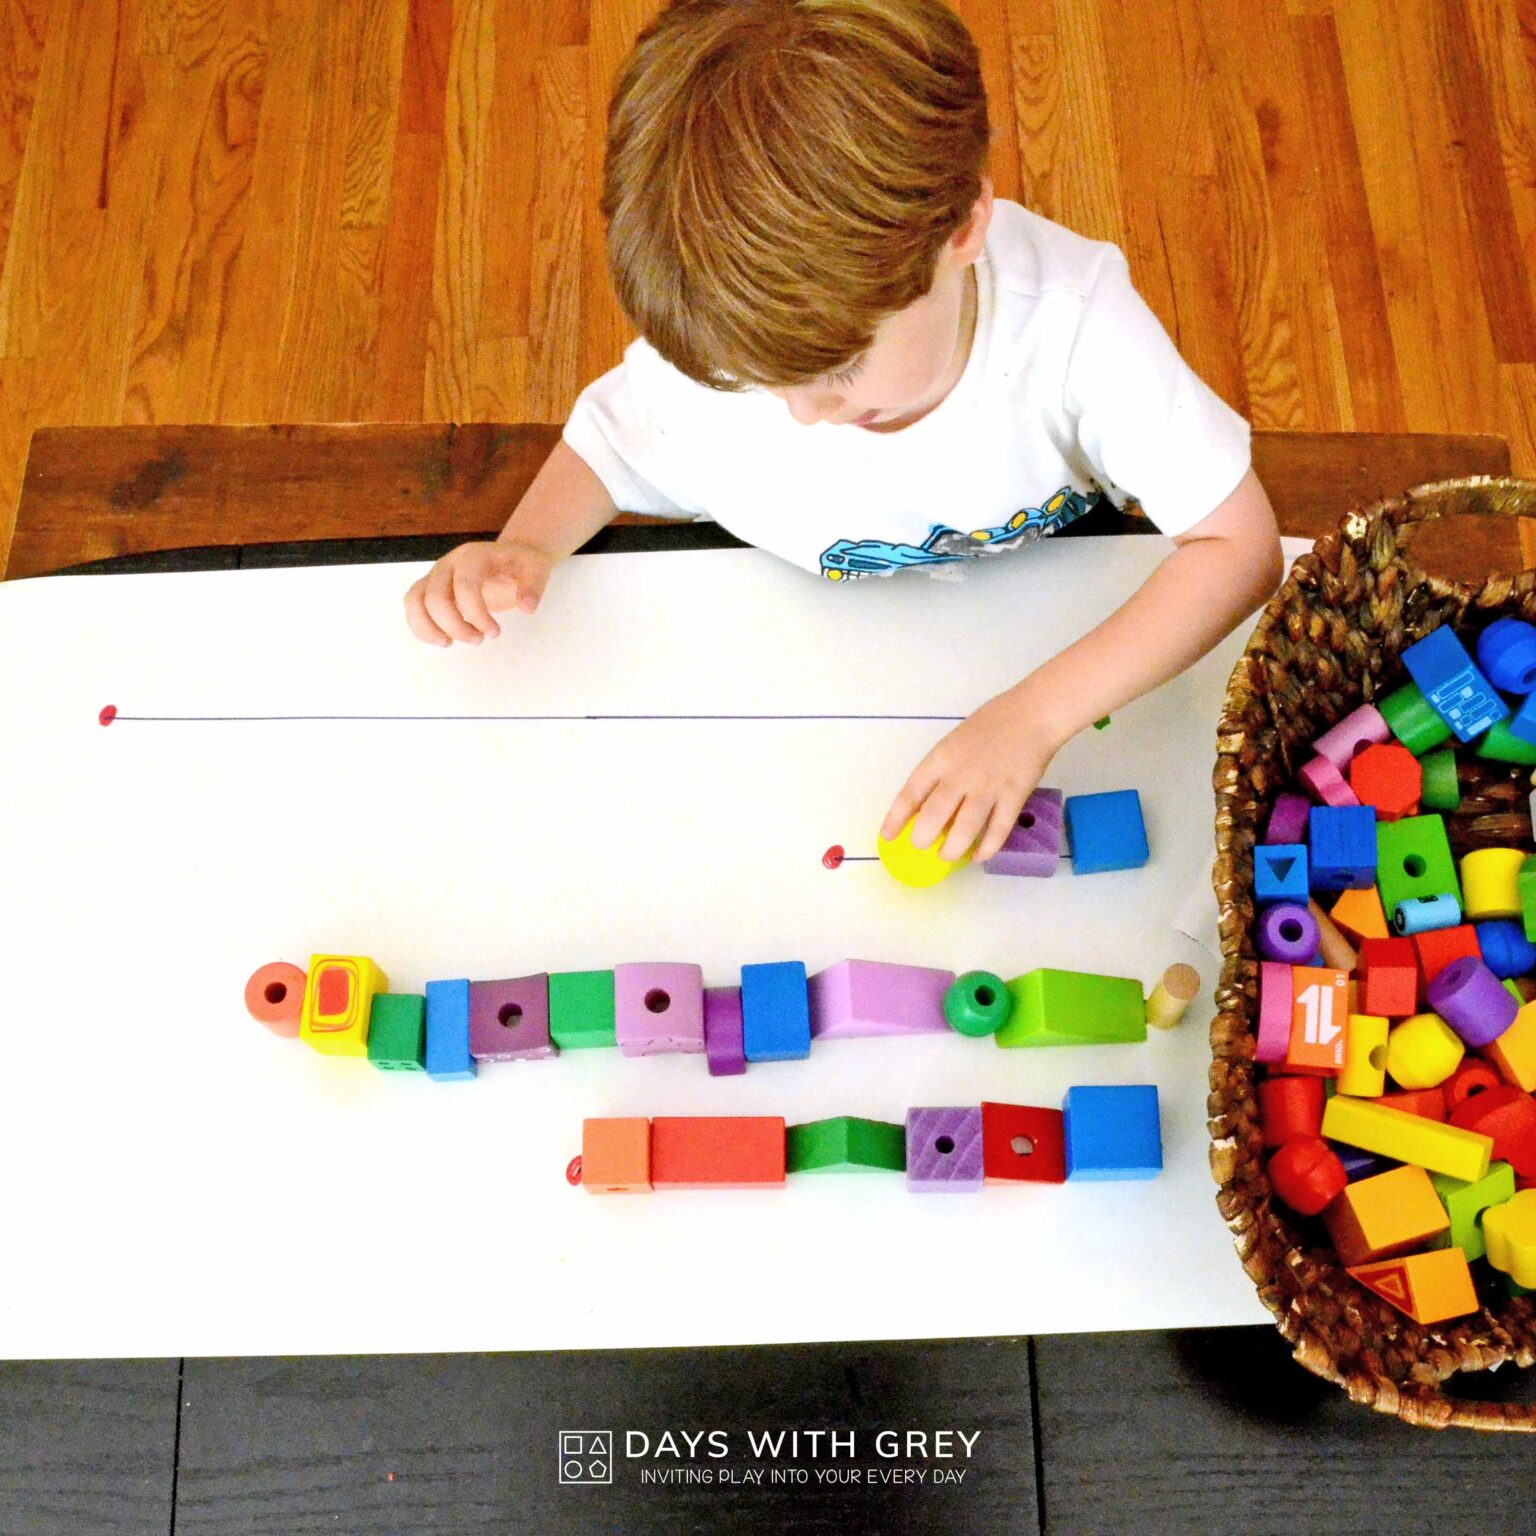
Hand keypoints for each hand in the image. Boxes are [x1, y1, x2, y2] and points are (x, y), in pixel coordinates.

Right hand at [404, 540, 556, 646]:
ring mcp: (436, 575)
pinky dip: (420, 627)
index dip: (477, 614)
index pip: (464, 586)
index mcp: (473, 556)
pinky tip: (442, 640)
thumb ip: (534, 585)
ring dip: (429, 628)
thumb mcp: (536, 568)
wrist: (509, 556)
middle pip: (436, 597)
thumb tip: (527, 608)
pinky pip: (413, 606)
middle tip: (479, 640)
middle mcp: (449, 564)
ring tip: (449, 644)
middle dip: (455, 626)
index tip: (494, 632)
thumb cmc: (520, 564)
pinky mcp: (430, 588)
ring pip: (415, 600)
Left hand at [880, 687, 1061, 863]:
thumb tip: (926, 807)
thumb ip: (940, 772)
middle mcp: (961, 775)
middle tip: (922, 846)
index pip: (911, 793)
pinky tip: (980, 856)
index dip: (896, 819)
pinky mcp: (1014, 796)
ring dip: (953, 849)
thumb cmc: (990, 725)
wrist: (1032, 715)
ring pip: (965, 828)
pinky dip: (988, 848)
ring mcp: (989, 787)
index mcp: (941, 758)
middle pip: (934, 815)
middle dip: (923, 838)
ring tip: (947, 856)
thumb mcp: (953, 744)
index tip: (887, 836)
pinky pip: (998, 830)